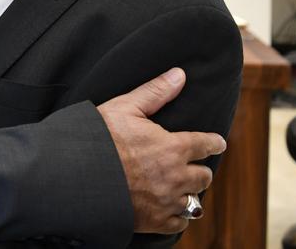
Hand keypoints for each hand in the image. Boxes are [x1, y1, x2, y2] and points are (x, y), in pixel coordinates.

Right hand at [98, 68, 225, 233]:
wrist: (78, 175)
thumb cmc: (99, 137)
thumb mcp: (124, 107)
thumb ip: (155, 92)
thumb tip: (179, 75)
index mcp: (172, 147)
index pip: (205, 144)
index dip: (213, 142)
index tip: (217, 142)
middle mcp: (176, 176)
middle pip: (204, 176)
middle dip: (199, 169)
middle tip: (192, 165)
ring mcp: (167, 201)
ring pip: (194, 200)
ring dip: (189, 192)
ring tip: (179, 186)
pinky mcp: (156, 221)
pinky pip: (180, 222)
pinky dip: (178, 215)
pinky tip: (169, 208)